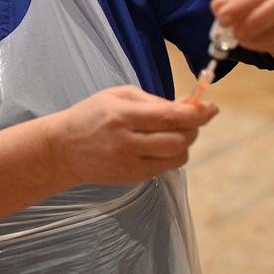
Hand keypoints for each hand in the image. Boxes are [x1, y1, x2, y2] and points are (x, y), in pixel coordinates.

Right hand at [53, 85, 217, 184]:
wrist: (63, 149)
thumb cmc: (90, 116)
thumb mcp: (115, 96)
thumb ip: (151, 100)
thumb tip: (186, 107)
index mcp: (122, 115)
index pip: (170, 116)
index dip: (197, 113)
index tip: (210, 107)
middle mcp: (127, 142)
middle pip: (179, 140)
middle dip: (192, 129)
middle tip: (190, 120)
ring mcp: (130, 163)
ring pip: (177, 157)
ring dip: (183, 144)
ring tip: (172, 133)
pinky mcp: (132, 177)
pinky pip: (165, 167)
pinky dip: (169, 155)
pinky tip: (157, 146)